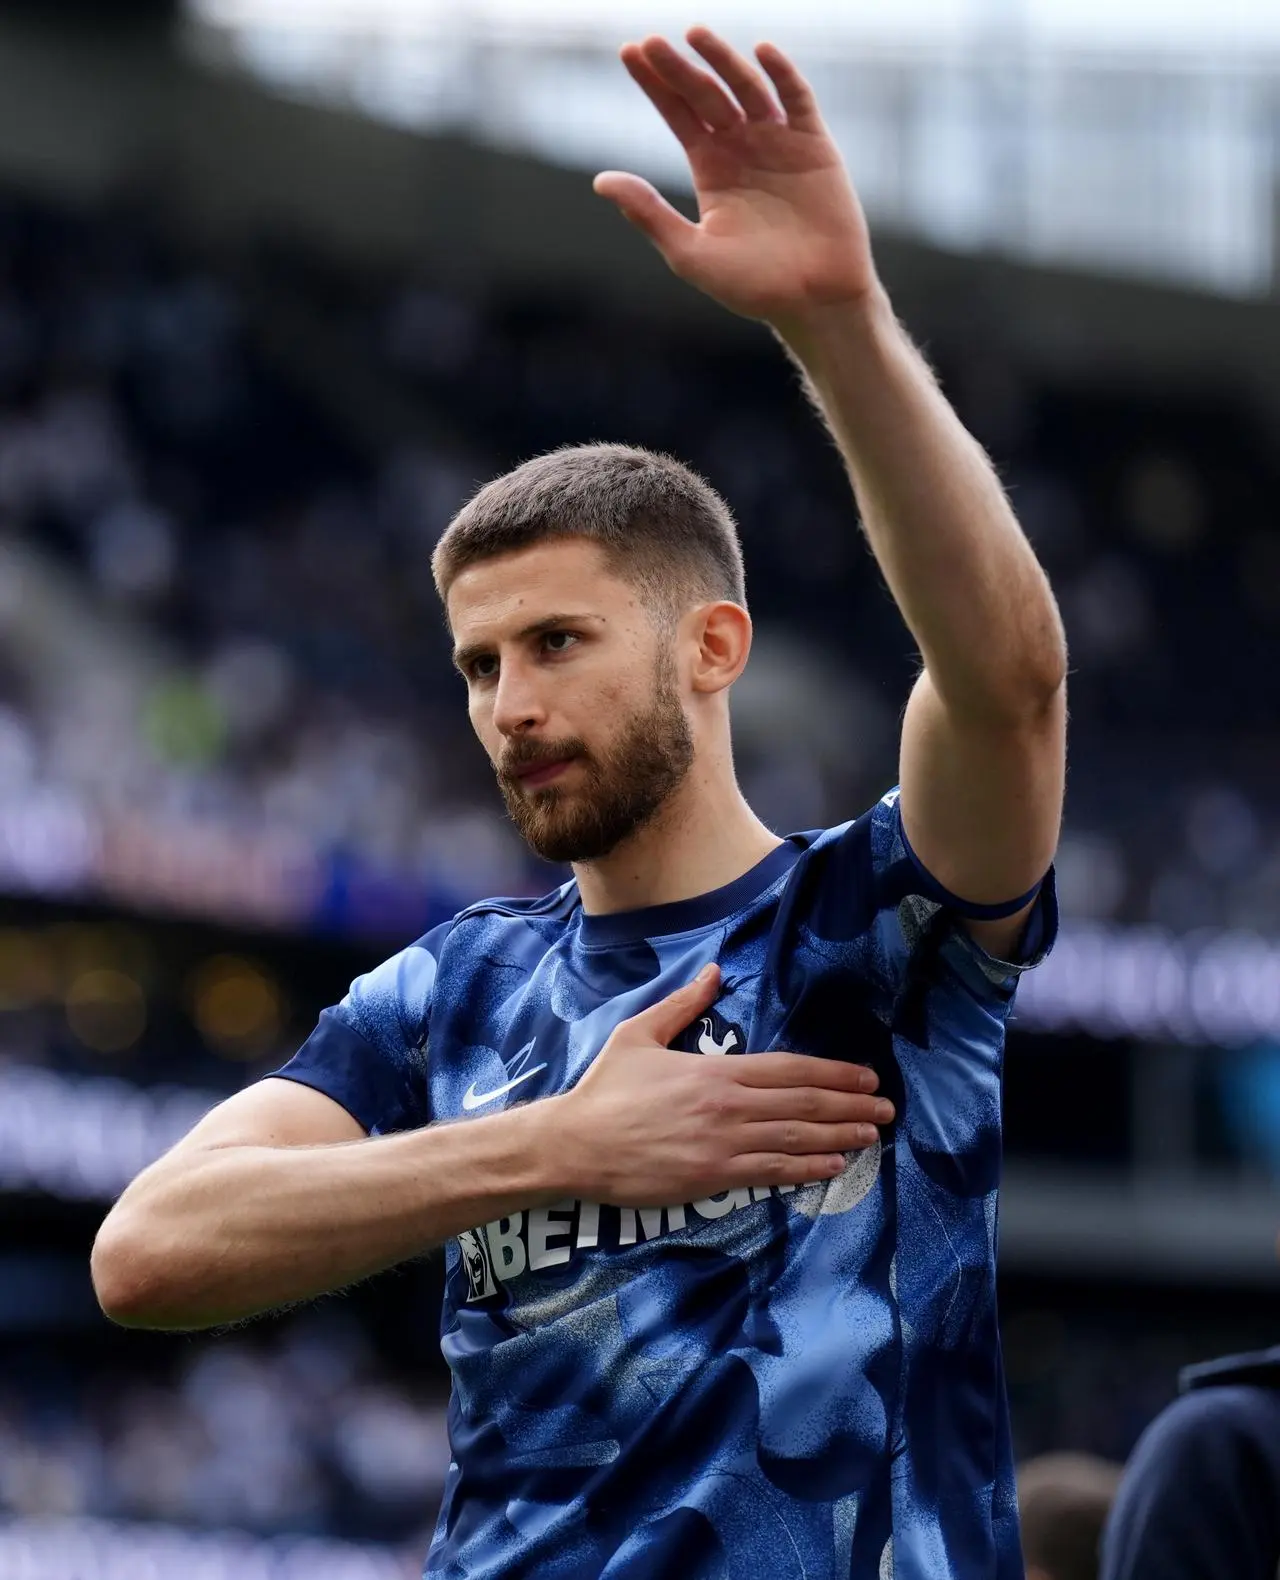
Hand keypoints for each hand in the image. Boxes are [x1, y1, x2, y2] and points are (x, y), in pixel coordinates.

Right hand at [557, 964, 893, 1206]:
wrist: (576, 1144)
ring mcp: (724, 1145)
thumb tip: (716, 972)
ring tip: (872, 1136)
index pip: (790, 1069)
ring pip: (796, 1139)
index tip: (865, 1077)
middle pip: (804, 1103)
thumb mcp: (641, 1033)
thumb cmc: (606, 1088)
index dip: (834, 1073)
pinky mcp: (714, 1178)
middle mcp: (730, 1106)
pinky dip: (807, 1169)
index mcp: (717, 1070)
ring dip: (840, 1137)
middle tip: (887, 1108)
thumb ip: (684, 1004)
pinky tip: (833, 1166)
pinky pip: (772, 1172)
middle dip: (850, 1105)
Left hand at [593, 29, 876, 330]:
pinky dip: (782, 75)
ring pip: (746, 88)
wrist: (814, 302)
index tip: (630, 52)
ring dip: (723, 61)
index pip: (678, 114)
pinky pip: (797, 100)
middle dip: (678, 68)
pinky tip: (762, 53)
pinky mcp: (815, 146)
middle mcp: (742, 148)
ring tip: (695, 35)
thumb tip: (600, 180)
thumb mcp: (691, 253)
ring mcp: (779, 143)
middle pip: (705, 95)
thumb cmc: (752, 287)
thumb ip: (649, 214)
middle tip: (651, 43)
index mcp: (711, 169)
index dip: (656, 84)